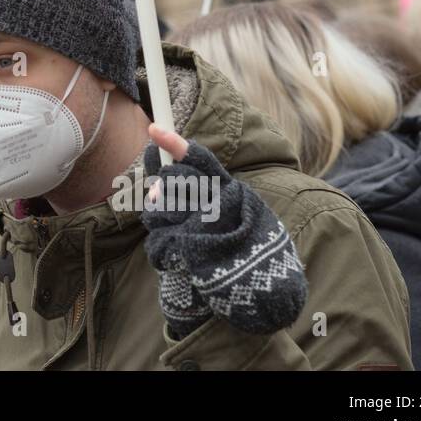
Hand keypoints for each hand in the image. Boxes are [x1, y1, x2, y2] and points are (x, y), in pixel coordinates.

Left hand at [141, 126, 306, 339]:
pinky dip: (162, 251)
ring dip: (159, 222)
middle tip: (158, 200)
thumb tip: (156, 186)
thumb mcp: (230, 214)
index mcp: (230, 192)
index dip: (175, 144)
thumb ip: (199, 196)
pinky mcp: (194, 250)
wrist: (267, 291)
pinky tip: (179, 259)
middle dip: (160, 191)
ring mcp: (207, 226)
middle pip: (172, 182)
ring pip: (159, 210)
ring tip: (175, 235)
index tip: (153, 129)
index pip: (201, 160)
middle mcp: (220, 204)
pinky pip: (159, 242)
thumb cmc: (244, 249)